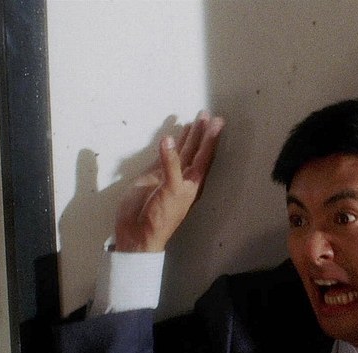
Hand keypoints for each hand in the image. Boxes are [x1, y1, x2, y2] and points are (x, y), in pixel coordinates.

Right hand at [115, 111, 224, 251]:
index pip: (205, 155)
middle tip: (208, 115)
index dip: (211, 139)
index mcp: (194, 182)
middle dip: (202, 134)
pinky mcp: (153, 175)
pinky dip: (168, 146)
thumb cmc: (162, 216)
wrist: (139, 232)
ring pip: (181, 152)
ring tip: (195, 120)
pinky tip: (171, 135)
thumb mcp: (171, 189)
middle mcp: (184, 177)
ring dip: (187, 137)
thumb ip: (171, 164)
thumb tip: (170, 140)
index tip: (217, 122)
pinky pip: (163, 156)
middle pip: (195, 151)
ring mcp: (168, 175)